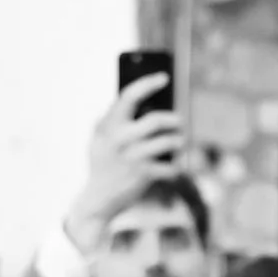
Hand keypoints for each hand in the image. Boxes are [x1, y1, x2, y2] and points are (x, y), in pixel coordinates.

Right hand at [65, 72, 188, 255]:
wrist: (98, 199)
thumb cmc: (103, 163)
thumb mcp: (100, 138)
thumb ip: (114, 117)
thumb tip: (145, 98)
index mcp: (109, 126)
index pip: (130, 96)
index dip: (148, 83)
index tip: (164, 77)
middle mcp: (121, 139)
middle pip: (157, 120)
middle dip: (173, 120)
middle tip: (179, 121)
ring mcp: (134, 157)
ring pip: (169, 142)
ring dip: (179, 142)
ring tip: (179, 142)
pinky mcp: (144, 175)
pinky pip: (171, 165)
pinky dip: (174, 166)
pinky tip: (172, 166)